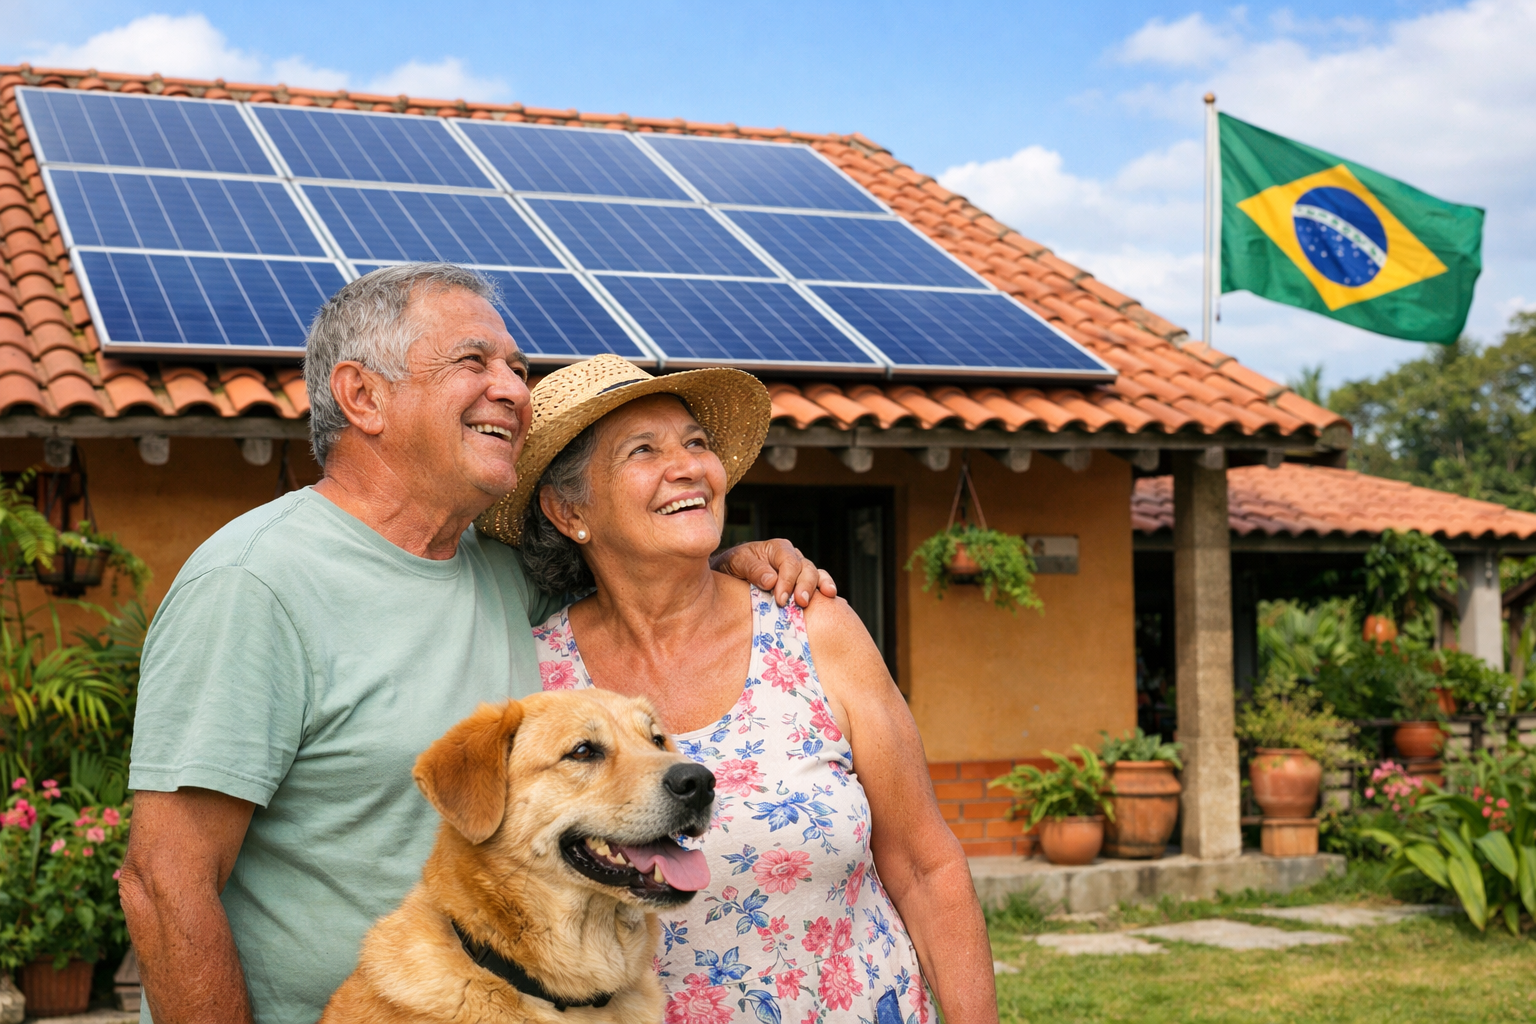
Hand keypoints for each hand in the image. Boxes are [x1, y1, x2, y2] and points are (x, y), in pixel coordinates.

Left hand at [711, 539, 835, 606]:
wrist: (730, 577)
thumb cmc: (733, 567)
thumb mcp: (737, 563)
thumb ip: (753, 569)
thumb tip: (772, 581)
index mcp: (777, 549)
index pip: (789, 562)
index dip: (787, 580)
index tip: (780, 598)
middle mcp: (792, 558)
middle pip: (806, 568)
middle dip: (805, 585)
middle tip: (800, 603)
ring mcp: (800, 572)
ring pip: (816, 575)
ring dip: (818, 588)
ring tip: (823, 598)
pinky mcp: (802, 585)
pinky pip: (819, 585)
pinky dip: (826, 589)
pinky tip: (832, 597)